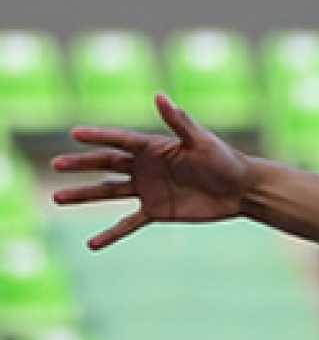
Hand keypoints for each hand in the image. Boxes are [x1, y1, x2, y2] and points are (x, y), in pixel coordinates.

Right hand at [51, 93, 251, 249]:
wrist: (240, 190)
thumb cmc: (224, 160)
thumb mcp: (201, 141)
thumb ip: (179, 121)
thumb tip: (160, 95)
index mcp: (153, 147)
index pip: (118, 141)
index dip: (98, 137)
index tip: (75, 134)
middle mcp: (145, 167)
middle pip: (106, 165)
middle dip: (81, 165)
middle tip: (56, 165)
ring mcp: (148, 190)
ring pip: (109, 192)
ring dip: (84, 195)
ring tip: (57, 198)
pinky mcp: (157, 211)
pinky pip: (129, 224)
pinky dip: (111, 234)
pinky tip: (92, 244)